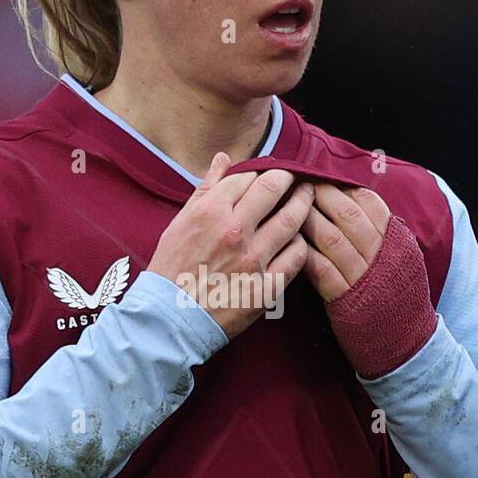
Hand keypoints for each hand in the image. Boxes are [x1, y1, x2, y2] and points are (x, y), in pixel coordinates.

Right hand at [146, 152, 313, 339]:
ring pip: (292, 219)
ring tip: (307, 196)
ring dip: (303, 202)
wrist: (170, 318)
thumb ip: (205, 189)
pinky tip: (299, 239)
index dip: (262, 169)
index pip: (247, 176)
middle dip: (289, 176)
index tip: (269, 171)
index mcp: (210, 212)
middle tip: (296, 176)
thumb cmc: (172, 269)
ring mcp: (253, 260)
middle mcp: (234, 231)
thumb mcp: (181, 222)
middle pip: (274, 188)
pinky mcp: (266, 287)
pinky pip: (296, 258)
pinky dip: (300, 243)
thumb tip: (224, 158)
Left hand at [299, 183, 390, 300]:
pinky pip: (322, 269)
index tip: (322, 177)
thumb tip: (349, 195)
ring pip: (331, 238)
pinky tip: (292, 242)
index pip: (368, 201)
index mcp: (394, 238)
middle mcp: (380, 253)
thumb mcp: (399, 251)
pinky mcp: (345, 298)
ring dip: (308, 220)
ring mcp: (362, 276)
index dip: (342, 186)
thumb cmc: (394, 286)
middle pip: (347, 215)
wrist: (403, 333)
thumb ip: (379, 227)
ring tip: (291, 209)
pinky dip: (305, 253)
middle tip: (300, 185)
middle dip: (320, 196)